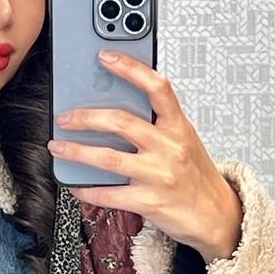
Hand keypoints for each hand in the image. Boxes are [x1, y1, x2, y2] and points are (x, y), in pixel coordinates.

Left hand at [48, 51, 242, 264]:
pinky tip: (75, 184)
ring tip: (58, 147)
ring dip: (76, 151)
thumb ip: (158, 125)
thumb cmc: (196, 177)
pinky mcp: (148, 202)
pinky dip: (86, 189)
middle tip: (65, 117)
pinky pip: (108, 195)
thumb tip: (115, 111)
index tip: (106, 57)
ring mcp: (159, 176)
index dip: (131, 68)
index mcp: (179, 127)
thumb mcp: (185, 142)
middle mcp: (170, 148)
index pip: (157, 88)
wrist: (216, 216)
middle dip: (86, 117)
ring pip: (108, 159)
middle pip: (122, 123)